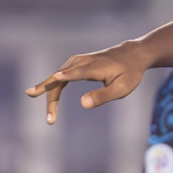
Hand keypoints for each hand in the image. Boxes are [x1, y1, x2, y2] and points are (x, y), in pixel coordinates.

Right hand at [25, 42, 147, 124]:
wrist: (131, 54)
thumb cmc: (128, 73)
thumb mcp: (122, 88)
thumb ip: (103, 96)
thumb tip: (83, 104)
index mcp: (94, 67)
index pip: (78, 72)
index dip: (67, 75)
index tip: (55, 77)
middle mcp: (82, 62)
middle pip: (60, 78)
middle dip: (51, 96)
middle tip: (49, 118)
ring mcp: (76, 61)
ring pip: (56, 77)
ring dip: (47, 92)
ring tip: (43, 108)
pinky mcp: (75, 63)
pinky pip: (59, 76)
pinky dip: (51, 86)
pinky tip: (42, 92)